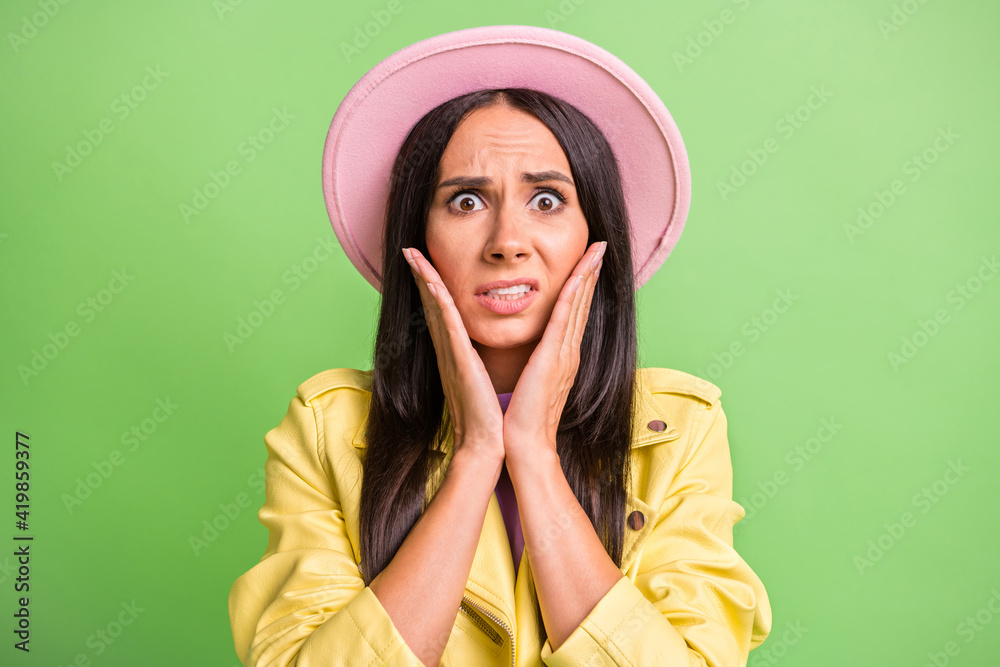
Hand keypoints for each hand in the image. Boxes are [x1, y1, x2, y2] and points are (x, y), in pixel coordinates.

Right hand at [402, 247, 504, 467]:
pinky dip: (439, 304)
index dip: (431, 285)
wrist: (485, 444)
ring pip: (435, 309)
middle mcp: (448, 350)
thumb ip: (473, 362)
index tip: (424, 262)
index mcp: (455, 353)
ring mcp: (451, 355)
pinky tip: (434, 285)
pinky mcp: (459, 363)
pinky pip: (448, 327)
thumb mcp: (479, 380)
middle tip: (409, 249)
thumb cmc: (487, 415)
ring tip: (413, 255)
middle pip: (431, 304)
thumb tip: (475, 352)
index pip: (441, 311)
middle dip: (421, 275)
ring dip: (425, 280)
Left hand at [503, 241, 605, 462]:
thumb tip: (534, 353)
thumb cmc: (522, 419)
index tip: (587, 262)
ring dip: (587, 275)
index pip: (575, 314)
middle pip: (583, 304)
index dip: (582, 286)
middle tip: (599, 246)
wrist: (523, 445)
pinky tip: (578, 275)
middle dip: (591, 273)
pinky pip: (565, 320)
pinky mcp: (553, 359)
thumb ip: (536, 364)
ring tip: (595, 250)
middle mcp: (568, 353)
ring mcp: (564, 355)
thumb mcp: (532, 383)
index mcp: (562, 358)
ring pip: (578, 306)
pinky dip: (573, 295)